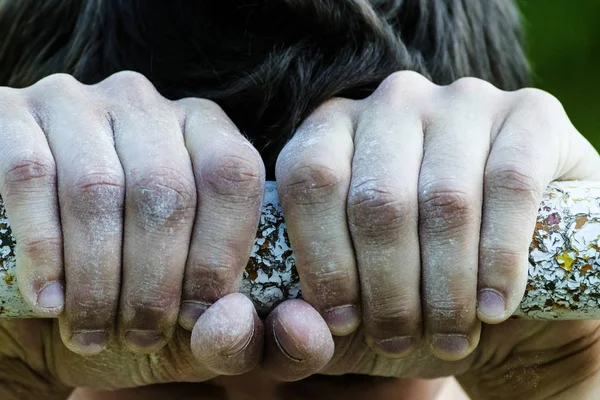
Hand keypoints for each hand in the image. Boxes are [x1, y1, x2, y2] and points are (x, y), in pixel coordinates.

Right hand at [0, 71, 265, 389]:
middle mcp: (145, 105)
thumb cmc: (131, 290)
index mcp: (204, 131)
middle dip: (154, 279)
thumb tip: (231, 321)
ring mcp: (77, 102)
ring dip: (97, 276)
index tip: (197, 315)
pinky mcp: (11, 113)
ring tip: (93, 330)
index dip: (218, 252)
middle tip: (141, 334)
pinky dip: (42, 249)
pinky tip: (50, 299)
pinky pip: (29, 177)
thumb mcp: (189, 312)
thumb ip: (229, 324)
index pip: (232, 174)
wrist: (48, 283)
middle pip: (164, 188)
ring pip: (97, 187)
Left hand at [262, 71, 599, 396]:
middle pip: (378, 199)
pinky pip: (511, 185)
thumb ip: (303, 324)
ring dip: (445, 287)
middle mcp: (394, 101)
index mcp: (334, 127)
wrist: (494, 266)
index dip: (323, 259)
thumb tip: (295, 329)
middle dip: (387, 288)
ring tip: (448, 336)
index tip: (342, 322)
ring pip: (445, 199)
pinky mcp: (530, 111)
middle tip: (397, 342)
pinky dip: (500, 258)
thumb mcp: (351, 302)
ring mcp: (462, 100)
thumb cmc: (408, 282)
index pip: (310, 180)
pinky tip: (493, 306)